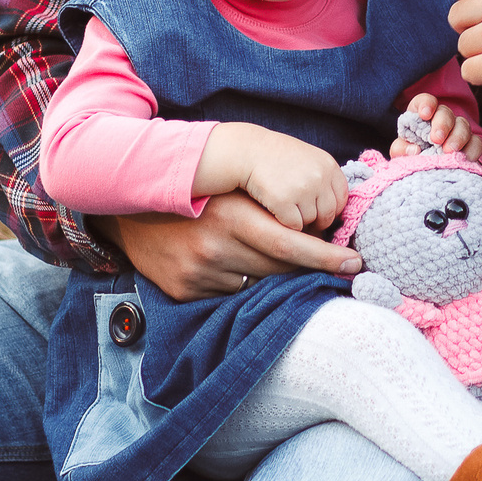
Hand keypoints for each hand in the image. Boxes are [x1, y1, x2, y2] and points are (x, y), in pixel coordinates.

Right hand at [101, 195, 360, 302]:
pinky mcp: (186, 290)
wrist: (127, 207)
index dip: (327, 257)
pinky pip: (232, 293)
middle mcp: (216, 247)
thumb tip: (322, 226)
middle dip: (308, 268)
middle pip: (280, 270)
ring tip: (275, 259)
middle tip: (335, 265)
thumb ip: (272, 203)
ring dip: (275, 276)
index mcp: (233, 215)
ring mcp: (200, 273)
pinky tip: (236, 265)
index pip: (292, 245)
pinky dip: (243, 282)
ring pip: (259, 285)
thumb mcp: (232, 187)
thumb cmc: (196, 191)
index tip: (354, 263)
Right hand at [201, 125, 348, 231]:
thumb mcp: (308, 161)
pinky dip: (284, 223)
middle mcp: (319, 176)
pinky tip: (274, 209)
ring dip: (299, 221)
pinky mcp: (284, 200)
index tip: (319, 214)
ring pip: (310, 222)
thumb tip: (337, 214)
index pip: (342, 200)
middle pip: (328, 215)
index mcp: (328, 165)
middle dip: (316, 221)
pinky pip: (293, 226)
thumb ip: (325, 181)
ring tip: (285, 206)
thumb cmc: (276, 158)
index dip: (330, 211)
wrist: (247, 150)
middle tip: (300, 216)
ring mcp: (303, 188)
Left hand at [388, 92, 481, 160]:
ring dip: (458, 137)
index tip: (424, 114)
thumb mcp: (400, 151)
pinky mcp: (470, 144)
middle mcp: (442, 118)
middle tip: (436, 139)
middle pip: (445, 112)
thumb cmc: (411, 154)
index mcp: (422, 114)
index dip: (426, 104)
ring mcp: (458, 130)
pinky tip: (465, 159)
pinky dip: (472, 150)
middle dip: (442, 124)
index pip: (426, 100)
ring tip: (450, 151)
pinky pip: (476, 143)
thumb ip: (401, 149)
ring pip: (463, 125)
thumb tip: (414, 150)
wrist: (426, 168)